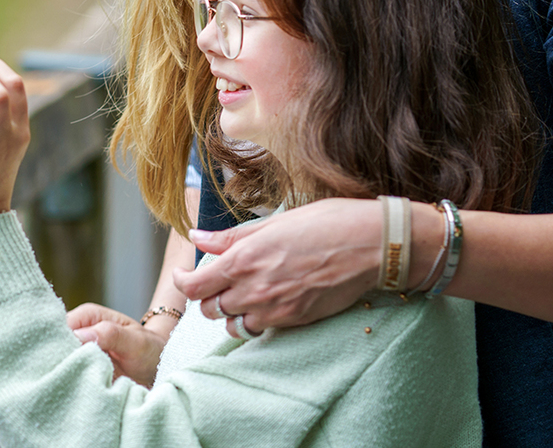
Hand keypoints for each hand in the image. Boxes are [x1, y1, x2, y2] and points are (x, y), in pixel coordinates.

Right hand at [66, 303, 168, 386]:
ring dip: (66, 374)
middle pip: (56, 345)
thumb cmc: (149, 349)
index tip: (70, 361)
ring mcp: (79, 351)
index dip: (60, 343)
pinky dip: (72, 383)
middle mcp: (80, 332)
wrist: (159, 367)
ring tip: (79, 387)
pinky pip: (69, 375)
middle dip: (61, 361)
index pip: (61, 327)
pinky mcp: (81, 369)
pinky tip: (79, 393)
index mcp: (88, 316)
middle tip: (75, 377)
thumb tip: (79, 336)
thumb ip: (111, 335)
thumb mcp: (136, 341)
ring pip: (60, 362)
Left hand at [174, 197, 379, 331]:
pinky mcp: (295, 321)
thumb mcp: (271, 223)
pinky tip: (264, 303)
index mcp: (243, 259)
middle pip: (209, 309)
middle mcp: (254, 289)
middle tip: (216, 282)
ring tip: (240, 294)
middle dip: (206, 297)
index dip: (182, 282)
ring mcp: (275, 309)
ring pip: (232, 325)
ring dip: (230, 312)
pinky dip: (254, 320)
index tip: (184, 275)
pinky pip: (260, 329)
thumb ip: (230, 237)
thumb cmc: (324, 223)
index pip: (194, 287)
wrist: (370, 245)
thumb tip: (197, 237)